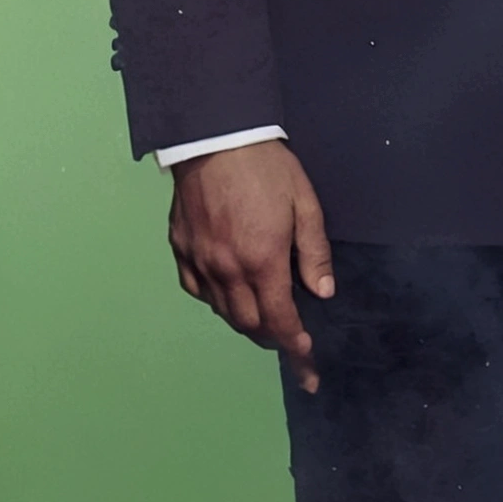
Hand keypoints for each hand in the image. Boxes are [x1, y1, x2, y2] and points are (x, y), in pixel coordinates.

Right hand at [168, 141, 334, 392]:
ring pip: (223, 311)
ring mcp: (199, 262)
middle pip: (248, 323)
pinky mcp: (179, 249)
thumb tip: (322, 292)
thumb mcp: (304, 203)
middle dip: (272, 337)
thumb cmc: (267, 167)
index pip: (279, 319)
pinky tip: (228, 292)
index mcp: (262, 260)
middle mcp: (227, 270)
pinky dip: (216, 301)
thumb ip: (314, 252)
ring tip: (263, 317)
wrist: (215, 137)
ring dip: (245, 321)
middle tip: (289, 337)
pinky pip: (197, 291)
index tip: (306, 364)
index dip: (295, 347)